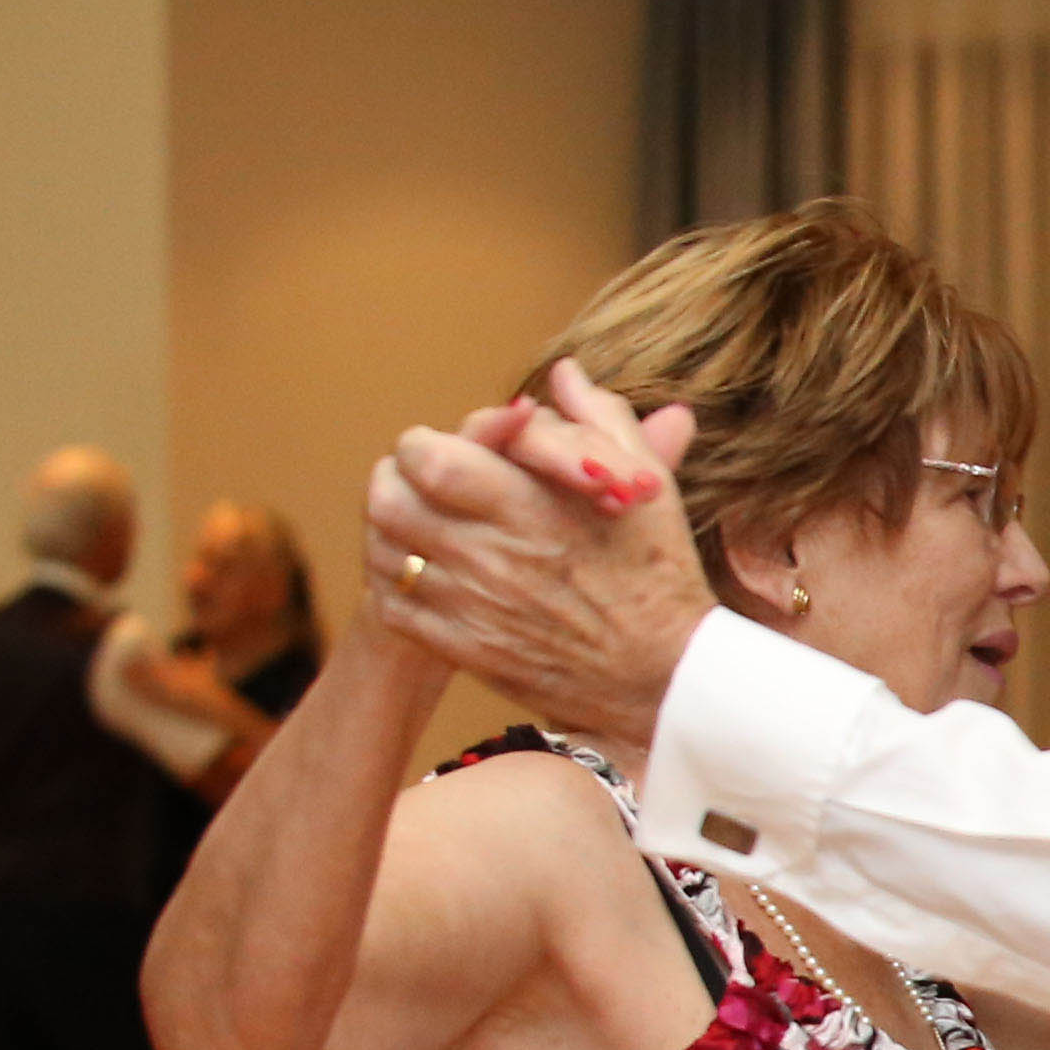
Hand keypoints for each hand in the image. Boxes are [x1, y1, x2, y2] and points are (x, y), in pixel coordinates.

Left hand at [364, 361, 711, 743]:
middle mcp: (490, 556)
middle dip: (397, 482)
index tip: (447, 452)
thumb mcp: (647, 484)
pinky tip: (428, 577)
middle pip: (387, 500)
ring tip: (422, 527)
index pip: (425, 457)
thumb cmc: (661, 574)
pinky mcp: (463, 649)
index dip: (425, 447)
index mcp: (530, 507)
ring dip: (393, 531)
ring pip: (382, 551)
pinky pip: (392, 607)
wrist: (667, 676)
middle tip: (422, 485)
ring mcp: (471, 606)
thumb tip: (564, 373)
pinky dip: (397, 586)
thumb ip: (600, 419)